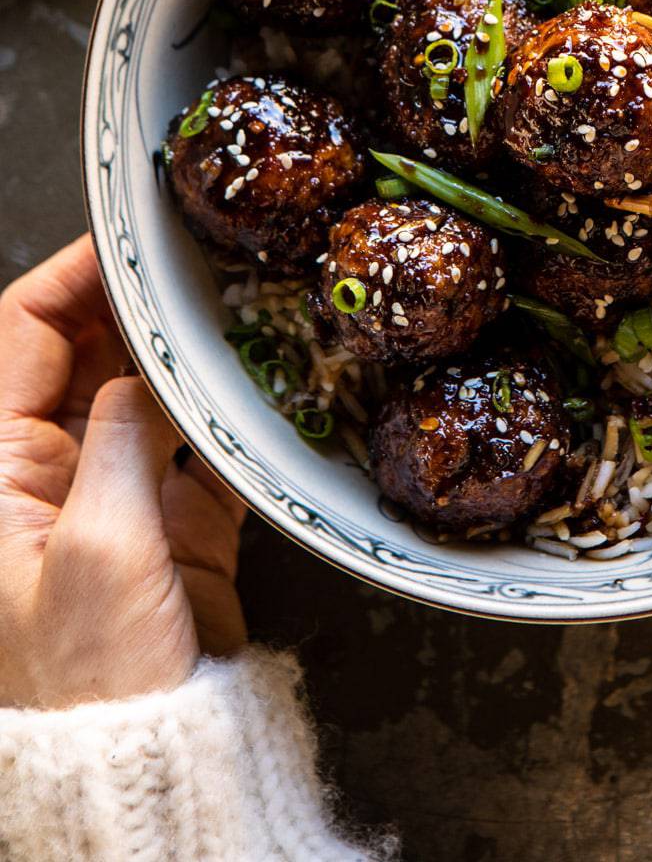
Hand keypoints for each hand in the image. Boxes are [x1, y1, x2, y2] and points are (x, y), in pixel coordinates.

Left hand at [0, 235, 246, 709]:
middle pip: (89, 348)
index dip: (70, 276)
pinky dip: (234, 407)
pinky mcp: (177, 521)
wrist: (148, 770)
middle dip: (141, 302)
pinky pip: (204, 439)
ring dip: (193, 349)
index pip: (22, 334)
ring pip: (153, 386)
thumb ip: (121, 441)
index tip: (125, 239)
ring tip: (243, 302)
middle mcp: (51, 470)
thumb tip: (146, 364)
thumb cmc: (90, 687)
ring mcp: (118, 492)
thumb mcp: (100, 551)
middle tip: (203, 259)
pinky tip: (269, 378)